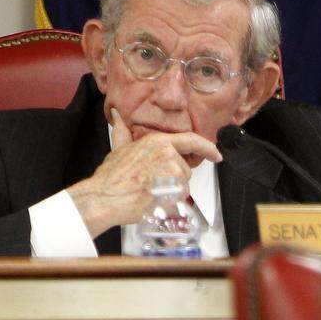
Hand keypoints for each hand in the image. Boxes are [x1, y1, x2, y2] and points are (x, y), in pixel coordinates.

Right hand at [67, 108, 221, 237]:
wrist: (104, 198)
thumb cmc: (111, 177)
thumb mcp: (118, 148)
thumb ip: (123, 130)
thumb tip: (118, 115)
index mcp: (158, 142)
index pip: (191, 141)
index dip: (207, 148)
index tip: (216, 154)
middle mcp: (167, 155)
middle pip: (185, 169)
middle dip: (175, 178)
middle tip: (153, 183)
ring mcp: (171, 174)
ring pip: (183, 186)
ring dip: (172, 192)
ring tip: (151, 192)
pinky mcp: (171, 192)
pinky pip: (180, 200)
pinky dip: (170, 204)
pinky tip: (154, 201)